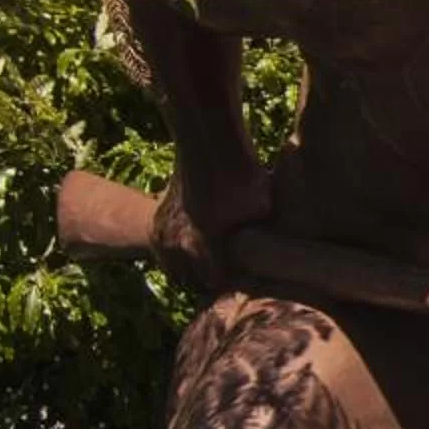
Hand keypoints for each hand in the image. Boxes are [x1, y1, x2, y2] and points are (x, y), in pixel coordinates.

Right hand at [150, 167, 271, 293]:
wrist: (210, 147)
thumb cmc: (241, 178)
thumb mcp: (261, 211)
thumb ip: (261, 239)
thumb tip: (272, 255)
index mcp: (202, 245)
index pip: (217, 281)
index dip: (234, 282)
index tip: (246, 278)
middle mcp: (177, 243)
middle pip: (194, 280)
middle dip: (211, 279)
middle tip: (231, 274)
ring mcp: (162, 232)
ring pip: (175, 269)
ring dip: (191, 271)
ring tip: (212, 267)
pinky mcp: (156, 221)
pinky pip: (163, 252)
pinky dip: (176, 256)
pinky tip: (193, 253)